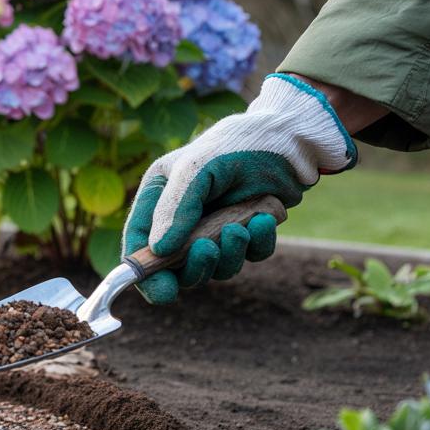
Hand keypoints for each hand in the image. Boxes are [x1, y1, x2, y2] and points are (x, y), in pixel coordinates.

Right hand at [122, 73, 356, 303]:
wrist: (290, 137)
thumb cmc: (236, 143)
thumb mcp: (196, 167)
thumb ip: (175, 208)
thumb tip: (158, 250)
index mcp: (159, 198)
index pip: (140, 244)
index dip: (145, 273)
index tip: (162, 292)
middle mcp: (182, 218)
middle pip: (176, 267)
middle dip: (194, 266)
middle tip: (210, 249)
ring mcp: (216, 228)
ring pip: (215, 267)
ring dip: (229, 254)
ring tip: (242, 227)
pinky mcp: (248, 232)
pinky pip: (249, 256)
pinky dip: (258, 244)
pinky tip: (266, 219)